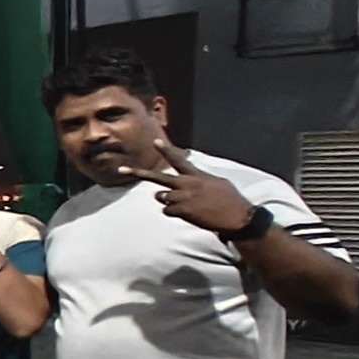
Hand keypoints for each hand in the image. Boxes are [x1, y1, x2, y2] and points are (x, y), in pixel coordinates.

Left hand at [126, 144, 256, 234]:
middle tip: (122, 169)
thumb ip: (200, 179)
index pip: (178, 159)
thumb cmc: (230, 200)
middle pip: (157, 177)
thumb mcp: (217, 182)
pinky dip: (174, 212)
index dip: (166, 150)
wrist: (237, 216)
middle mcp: (187, 184)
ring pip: (161, 197)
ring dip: (168, 200)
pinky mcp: (182, 211)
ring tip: (184, 203)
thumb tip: (190, 181)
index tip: (155, 141)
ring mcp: (183, 197)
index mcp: (196, 175)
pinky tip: (188, 213)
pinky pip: (167, 211)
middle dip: (139, 173)